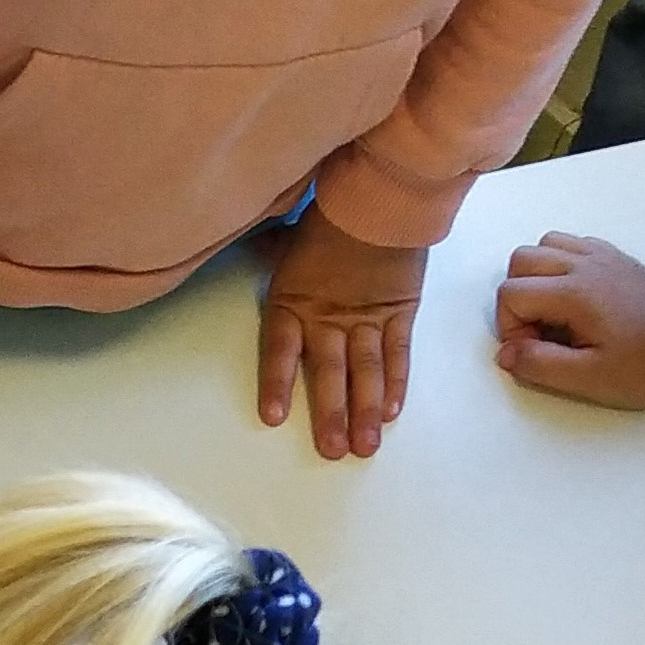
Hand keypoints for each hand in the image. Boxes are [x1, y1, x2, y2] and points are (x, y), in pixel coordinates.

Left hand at [259, 207, 426, 458]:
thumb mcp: (285, 242)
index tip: (274, 418)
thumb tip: (245, 254)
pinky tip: (391, 411)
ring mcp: (367, 317)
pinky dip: (396, 381)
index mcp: (294, 303)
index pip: (282, 349)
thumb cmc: (328, 219)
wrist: (385, 192)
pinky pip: (398, 351)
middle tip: (332, 451)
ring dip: (366, 409)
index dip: (278, 383)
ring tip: (365, 446)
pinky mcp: (399, 311)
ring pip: (366, 369)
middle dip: (332, 412)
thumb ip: (266, 260)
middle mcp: (329, 316)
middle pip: (330, 370)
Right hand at [495, 233, 644, 408]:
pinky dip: (559, 268)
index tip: (536, 349)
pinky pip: (571, 246)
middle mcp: (585, 265)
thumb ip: (538, 364)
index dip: (511, 327)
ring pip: (544, 246)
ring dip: (536, 279)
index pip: (511, 293)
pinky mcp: (614, 259)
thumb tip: (506, 354)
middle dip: (517, 299)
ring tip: (554, 313)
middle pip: (521, 260)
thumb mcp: (586, 378)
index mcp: (575, 293)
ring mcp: (602, 257)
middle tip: (540, 331)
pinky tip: (573, 301)